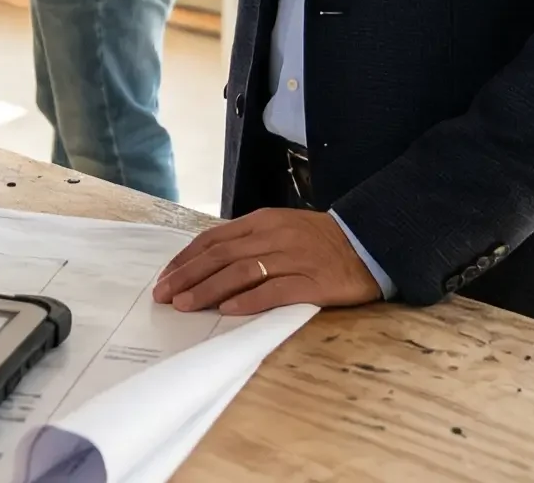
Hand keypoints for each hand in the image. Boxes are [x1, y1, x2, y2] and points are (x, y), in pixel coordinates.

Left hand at [152, 208, 381, 315]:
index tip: (165, 277)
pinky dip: (250, 300)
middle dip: (188, 276)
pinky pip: (276, 291)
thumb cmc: (318, 240)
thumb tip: (208, 264)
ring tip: (186, 305)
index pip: (213, 239)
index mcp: (261, 222)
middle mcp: (273, 237)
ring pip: (241, 272)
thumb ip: (247, 243)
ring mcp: (293, 259)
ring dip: (209, 290)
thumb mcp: (279, 230)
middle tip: (164, 296)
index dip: (186, 259)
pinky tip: (229, 311)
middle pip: (221, 256)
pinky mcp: (313, 282)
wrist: (369, 242)